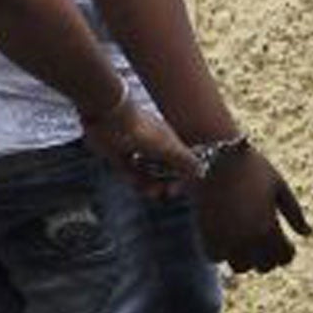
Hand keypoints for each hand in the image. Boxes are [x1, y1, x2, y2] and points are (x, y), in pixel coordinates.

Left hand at [82, 98, 200, 197]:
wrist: (110, 119)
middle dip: (165, 183)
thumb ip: (185, 160)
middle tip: (164, 193)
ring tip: (148, 192)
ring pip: (146, 173)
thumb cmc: (143, 130)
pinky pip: (129, 171)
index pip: (180, 162)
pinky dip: (132, 178)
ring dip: (149, 184)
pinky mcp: (119, 155)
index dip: (180, 177)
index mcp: (168, 140)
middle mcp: (153, 145)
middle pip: (163, 169)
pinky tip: (133, 181)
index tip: (176, 189)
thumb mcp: (168, 148)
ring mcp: (136, 150)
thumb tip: (202, 171)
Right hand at [195, 143, 309, 272]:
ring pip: (240, 267)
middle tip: (267, 242)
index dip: (287, 251)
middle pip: (264, 266)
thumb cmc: (252, 167)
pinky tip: (228, 238)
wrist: (214, 155)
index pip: (284, 257)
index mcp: (268, 228)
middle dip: (268, 256)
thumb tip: (307, 234)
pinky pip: (216, 257)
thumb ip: (294, 213)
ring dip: (246, 258)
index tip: (286, 243)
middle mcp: (246, 240)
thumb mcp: (279, 186)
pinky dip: (223, 252)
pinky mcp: (205, 235)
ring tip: (247, 241)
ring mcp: (224, 240)